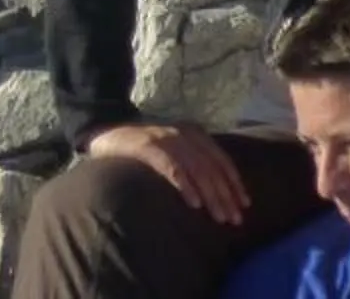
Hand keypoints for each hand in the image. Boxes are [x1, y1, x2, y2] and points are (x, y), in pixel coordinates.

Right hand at [84, 120, 249, 222]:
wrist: (104, 134)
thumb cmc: (142, 149)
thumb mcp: (172, 147)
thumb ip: (193, 159)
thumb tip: (222, 189)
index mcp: (190, 131)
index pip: (219, 158)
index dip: (234, 181)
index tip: (245, 203)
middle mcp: (180, 132)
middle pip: (210, 166)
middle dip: (225, 194)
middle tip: (235, 219)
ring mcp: (162, 138)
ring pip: (196, 169)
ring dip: (211, 195)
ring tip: (219, 217)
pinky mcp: (146, 146)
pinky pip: (172, 168)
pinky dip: (185, 186)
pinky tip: (194, 203)